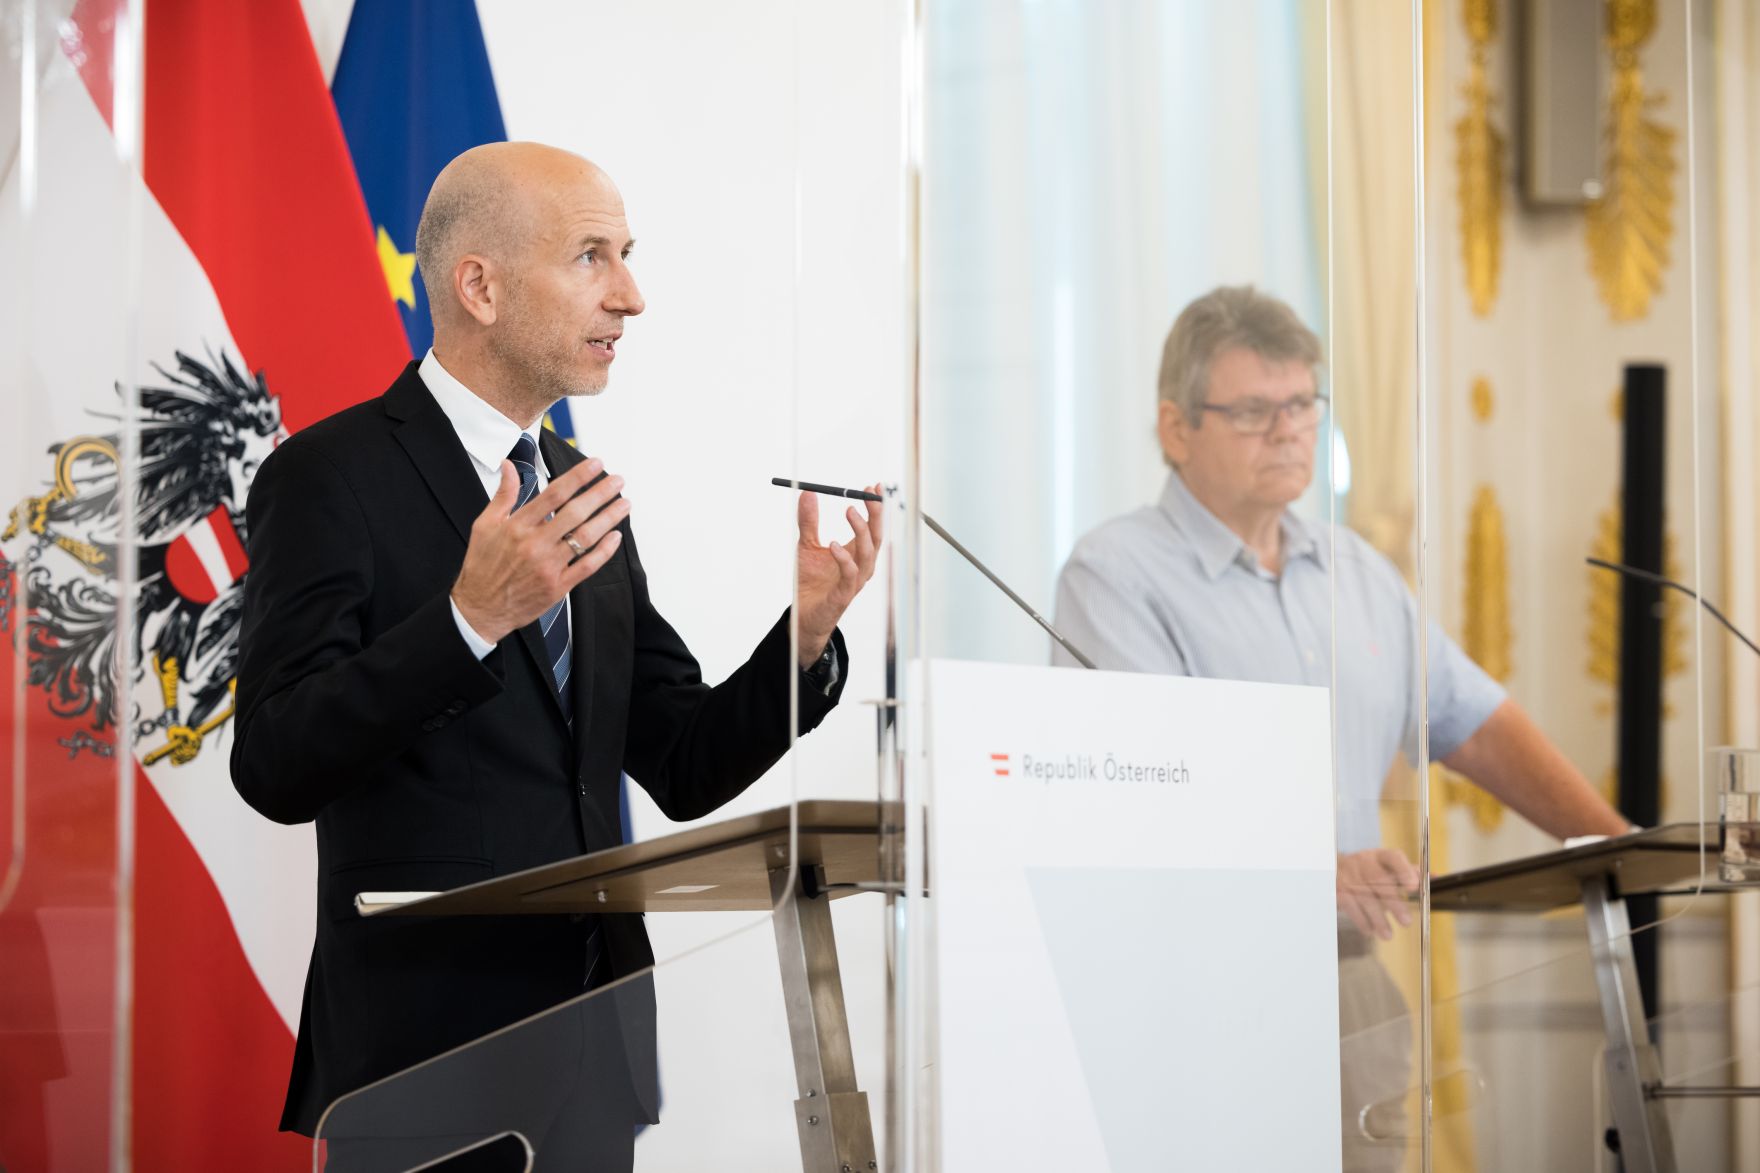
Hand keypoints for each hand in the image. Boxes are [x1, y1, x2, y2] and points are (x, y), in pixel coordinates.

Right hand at [452, 457, 630, 644]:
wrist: (481, 608)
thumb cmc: (483, 566)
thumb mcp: (485, 525)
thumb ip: (503, 494)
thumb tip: (509, 467)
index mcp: (518, 526)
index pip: (554, 494)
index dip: (578, 477)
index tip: (595, 465)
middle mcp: (535, 544)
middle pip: (575, 513)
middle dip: (600, 494)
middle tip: (617, 481)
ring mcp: (549, 566)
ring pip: (586, 537)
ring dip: (608, 518)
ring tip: (624, 504)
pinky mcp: (558, 586)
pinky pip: (587, 566)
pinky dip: (604, 551)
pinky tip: (615, 537)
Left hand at [794, 484, 883, 669]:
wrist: (802, 615)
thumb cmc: (810, 581)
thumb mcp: (806, 545)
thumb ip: (808, 521)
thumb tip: (807, 492)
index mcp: (856, 553)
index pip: (872, 527)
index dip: (875, 507)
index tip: (872, 486)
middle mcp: (861, 566)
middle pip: (875, 537)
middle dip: (875, 514)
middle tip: (867, 493)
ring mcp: (854, 581)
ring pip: (867, 554)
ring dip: (861, 531)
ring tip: (849, 510)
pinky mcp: (843, 595)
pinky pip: (850, 575)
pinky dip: (844, 559)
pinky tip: (833, 545)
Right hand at [1337, 848, 1418, 940]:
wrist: (1333, 870)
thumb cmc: (1368, 870)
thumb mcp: (1386, 867)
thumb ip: (1409, 872)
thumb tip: (1436, 877)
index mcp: (1380, 856)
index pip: (1393, 858)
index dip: (1404, 870)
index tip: (1413, 887)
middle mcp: (1364, 862)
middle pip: (1378, 880)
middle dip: (1394, 902)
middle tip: (1407, 922)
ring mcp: (1348, 876)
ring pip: (1364, 897)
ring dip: (1378, 918)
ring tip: (1388, 935)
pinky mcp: (1338, 890)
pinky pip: (1350, 907)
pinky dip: (1361, 921)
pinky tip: (1370, 931)